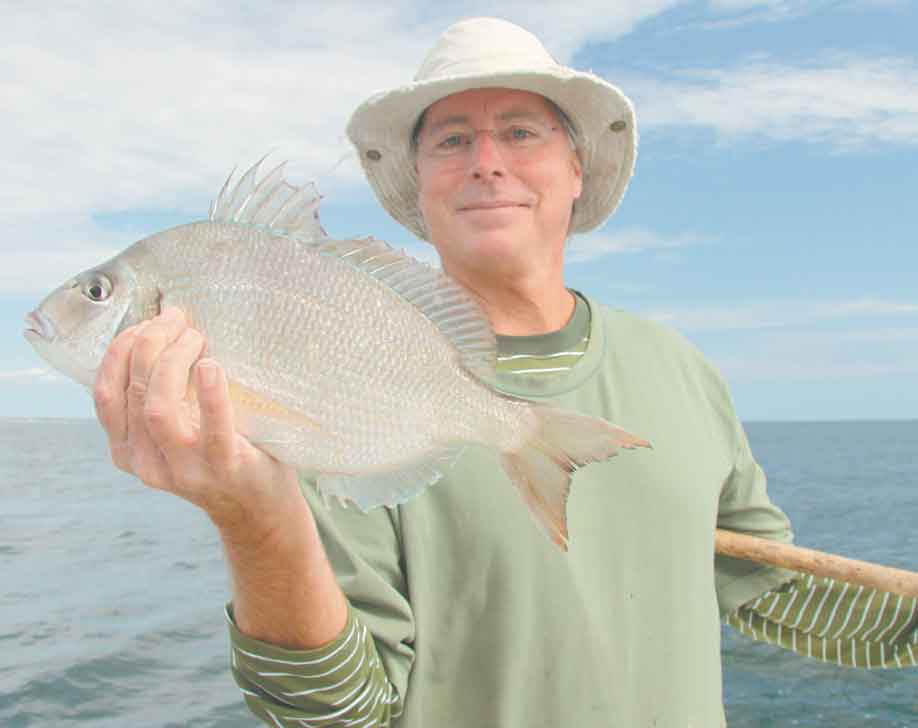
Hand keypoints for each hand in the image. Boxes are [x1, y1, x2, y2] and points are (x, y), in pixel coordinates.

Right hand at [93, 307, 302, 538]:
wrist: (259, 509)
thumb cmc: (220, 454)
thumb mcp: (176, 433)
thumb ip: (160, 398)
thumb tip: (161, 330)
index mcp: (127, 451)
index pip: (105, 393)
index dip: (121, 350)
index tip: (146, 322)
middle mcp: (147, 463)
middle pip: (134, 391)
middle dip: (152, 343)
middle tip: (179, 319)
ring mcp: (184, 470)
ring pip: (159, 409)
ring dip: (174, 361)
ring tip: (197, 337)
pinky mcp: (223, 469)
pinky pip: (211, 430)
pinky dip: (210, 394)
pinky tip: (212, 366)